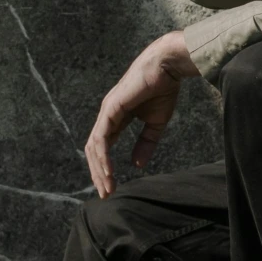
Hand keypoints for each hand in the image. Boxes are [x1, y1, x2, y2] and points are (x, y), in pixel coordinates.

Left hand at [84, 30, 200, 196]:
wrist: (167, 67)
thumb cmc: (163, 89)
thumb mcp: (155, 123)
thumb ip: (146, 143)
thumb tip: (136, 164)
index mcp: (116, 118)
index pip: (103, 148)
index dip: (105, 168)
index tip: (112, 187)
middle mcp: (107, 116)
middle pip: (94, 150)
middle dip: (98, 174)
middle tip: (105, 194)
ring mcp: (107, 111)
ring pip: (94, 147)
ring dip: (99, 170)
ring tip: (107, 187)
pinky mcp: (111, 108)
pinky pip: (101, 138)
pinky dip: (103, 156)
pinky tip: (108, 170)